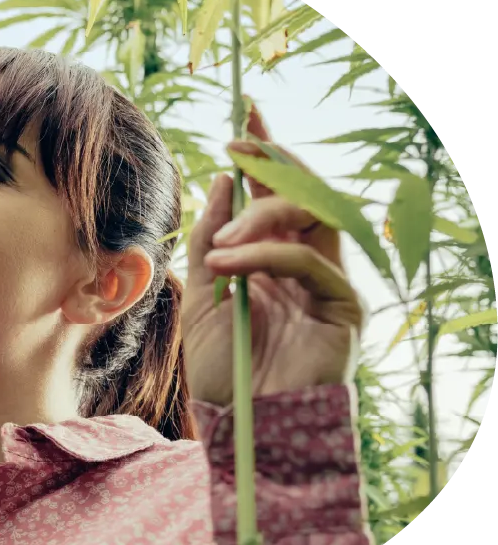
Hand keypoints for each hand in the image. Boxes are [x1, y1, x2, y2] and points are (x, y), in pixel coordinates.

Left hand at [180, 103, 362, 405]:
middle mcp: (305, 266)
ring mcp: (328, 285)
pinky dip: (266, 254)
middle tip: (239, 141)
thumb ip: (210, 243)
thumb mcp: (200, 299)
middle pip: (305, 195)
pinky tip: (227, 263)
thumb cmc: (223, 372)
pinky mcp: (343, 308)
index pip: (274, 197)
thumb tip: (221, 181)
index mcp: (271, 262)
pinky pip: (309, 262)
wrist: (242, 429)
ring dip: (262, 217)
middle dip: (275, 161)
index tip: (246, 115)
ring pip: (313, 220)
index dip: (265, 155)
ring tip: (220, 245)